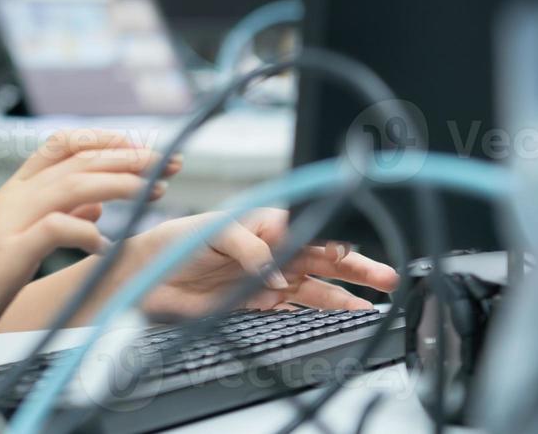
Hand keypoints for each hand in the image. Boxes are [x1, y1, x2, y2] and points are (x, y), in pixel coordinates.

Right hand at [0, 129, 181, 356]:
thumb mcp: (12, 247)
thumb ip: (52, 221)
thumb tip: (96, 208)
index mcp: (10, 195)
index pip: (59, 146)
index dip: (102, 140)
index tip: (139, 149)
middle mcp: (9, 201)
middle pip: (76, 160)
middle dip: (128, 159)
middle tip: (170, 164)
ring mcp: (6, 225)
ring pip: (72, 185)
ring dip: (120, 184)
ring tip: (155, 191)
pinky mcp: (5, 256)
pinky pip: (55, 230)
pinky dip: (86, 233)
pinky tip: (105, 246)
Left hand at [121, 207, 399, 318]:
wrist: (149, 277)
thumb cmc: (176, 240)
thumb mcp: (213, 231)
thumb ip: (250, 248)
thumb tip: (278, 275)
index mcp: (267, 223)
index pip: (311, 228)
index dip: (336, 237)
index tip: (355, 250)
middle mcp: (275, 249)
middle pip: (326, 257)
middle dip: (359, 266)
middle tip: (388, 278)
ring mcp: (271, 276)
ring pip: (320, 285)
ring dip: (350, 293)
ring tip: (379, 301)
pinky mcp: (262, 302)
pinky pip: (300, 306)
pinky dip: (325, 312)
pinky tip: (347, 315)